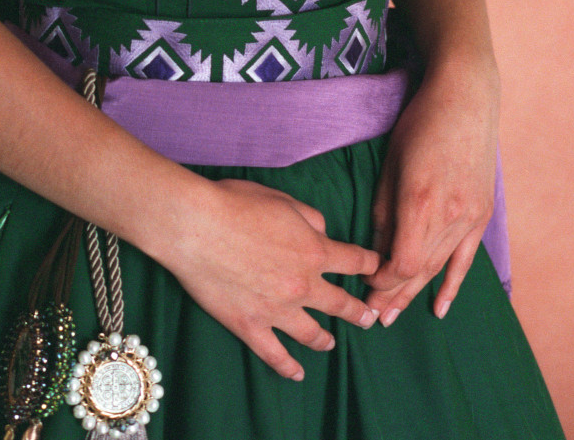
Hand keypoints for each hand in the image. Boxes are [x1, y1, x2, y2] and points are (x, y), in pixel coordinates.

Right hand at [151, 176, 379, 380]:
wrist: (197, 226)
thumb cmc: (236, 204)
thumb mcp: (282, 199)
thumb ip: (310, 217)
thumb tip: (322, 231)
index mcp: (314, 250)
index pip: (354, 260)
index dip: (369, 264)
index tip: (376, 269)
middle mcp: (303, 285)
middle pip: (340, 303)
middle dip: (357, 311)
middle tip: (368, 318)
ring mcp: (278, 311)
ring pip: (312, 334)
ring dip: (325, 339)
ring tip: (331, 343)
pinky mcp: (251, 327)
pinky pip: (275, 355)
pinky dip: (289, 367)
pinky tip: (297, 373)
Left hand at [363, 58, 498, 324]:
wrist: (466, 99)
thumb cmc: (421, 123)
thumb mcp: (391, 163)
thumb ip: (384, 211)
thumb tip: (376, 249)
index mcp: (421, 201)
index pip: (402, 262)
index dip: (382, 279)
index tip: (364, 281)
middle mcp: (450, 216)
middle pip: (419, 270)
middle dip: (393, 294)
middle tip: (372, 315)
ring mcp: (470, 217)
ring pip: (440, 267)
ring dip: (416, 293)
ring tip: (393, 316)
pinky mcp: (482, 213)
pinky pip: (467, 259)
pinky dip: (453, 284)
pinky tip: (440, 308)